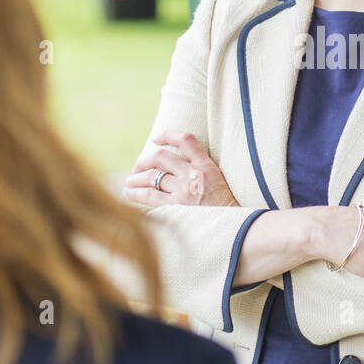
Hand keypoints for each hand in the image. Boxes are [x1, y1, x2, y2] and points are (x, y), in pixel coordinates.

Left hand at [122, 131, 238, 206]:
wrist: (235, 229)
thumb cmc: (225, 209)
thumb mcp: (218, 183)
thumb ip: (200, 172)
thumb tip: (172, 169)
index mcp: (206, 166)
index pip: (186, 140)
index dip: (168, 135)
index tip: (156, 139)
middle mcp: (194, 174)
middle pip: (161, 157)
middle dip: (144, 161)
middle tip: (137, 168)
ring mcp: (184, 190)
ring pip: (151, 176)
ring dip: (135, 178)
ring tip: (129, 183)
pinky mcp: (176, 207)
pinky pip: (149, 195)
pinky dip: (136, 193)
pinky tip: (129, 194)